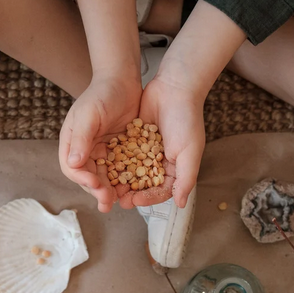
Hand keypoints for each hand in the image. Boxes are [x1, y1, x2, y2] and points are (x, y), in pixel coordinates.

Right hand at [58, 75, 140, 211]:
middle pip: (88, 177)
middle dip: (98, 191)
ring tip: (119, 202)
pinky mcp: (119, 151)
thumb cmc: (101, 94)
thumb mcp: (89, 114)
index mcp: (72, 143)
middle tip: (108, 202)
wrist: (123, 80)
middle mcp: (85, 150)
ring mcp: (102, 152)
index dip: (82, 180)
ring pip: (105, 177)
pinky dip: (125, 180)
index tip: (96, 184)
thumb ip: (81, 138)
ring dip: (111, 190)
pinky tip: (133, 189)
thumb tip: (72, 164)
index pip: (72, 168)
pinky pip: (120, 170)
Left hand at [120, 72, 204, 208]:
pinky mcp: (134, 139)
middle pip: (143, 185)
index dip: (147, 198)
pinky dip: (115, 161)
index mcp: (175, 169)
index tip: (134, 200)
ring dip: (120, 180)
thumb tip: (181, 204)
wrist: (174, 88)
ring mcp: (145, 151)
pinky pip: (122, 154)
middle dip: (130, 193)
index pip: (160, 191)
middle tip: (116, 199)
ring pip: (130, 171)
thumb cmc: (187, 120)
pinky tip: (103, 167)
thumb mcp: (190, 152)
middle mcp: (159, 163)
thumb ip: (186, 179)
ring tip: (107, 187)